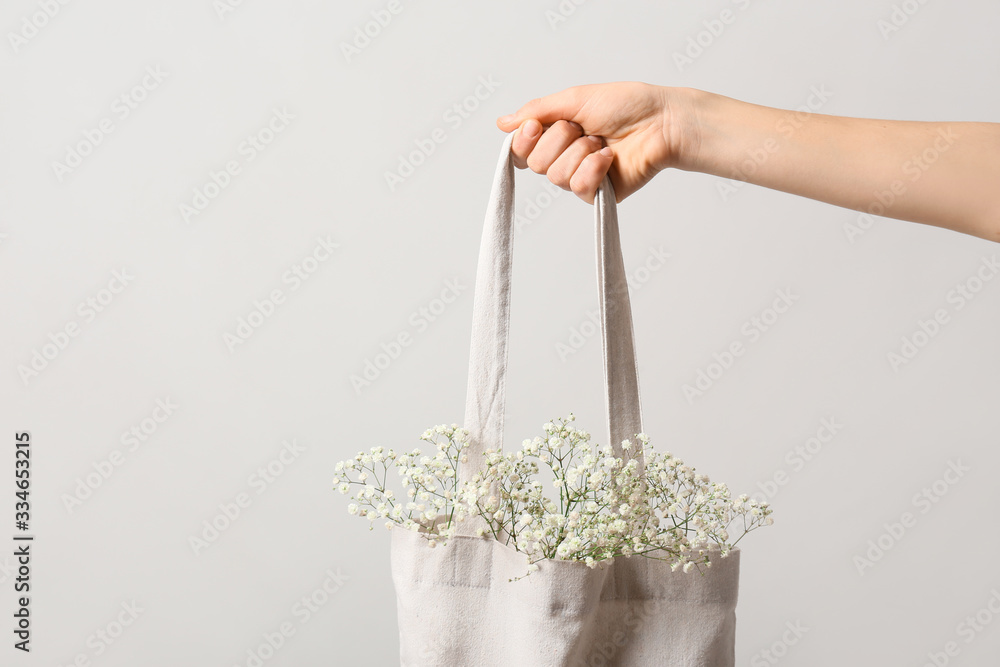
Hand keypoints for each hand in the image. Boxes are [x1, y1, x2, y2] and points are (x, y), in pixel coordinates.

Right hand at [496, 82, 693, 203]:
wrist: (661, 122)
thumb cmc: (627, 105)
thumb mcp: (574, 99)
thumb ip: (536, 111)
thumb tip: (503, 123)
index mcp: (556, 134)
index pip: (521, 149)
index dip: (523, 140)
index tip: (535, 126)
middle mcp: (565, 157)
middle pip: (535, 163)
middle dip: (558, 140)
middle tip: (583, 128)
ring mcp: (581, 177)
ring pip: (556, 176)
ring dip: (580, 152)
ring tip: (602, 142)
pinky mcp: (598, 194)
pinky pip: (578, 187)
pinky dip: (593, 169)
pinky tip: (609, 158)